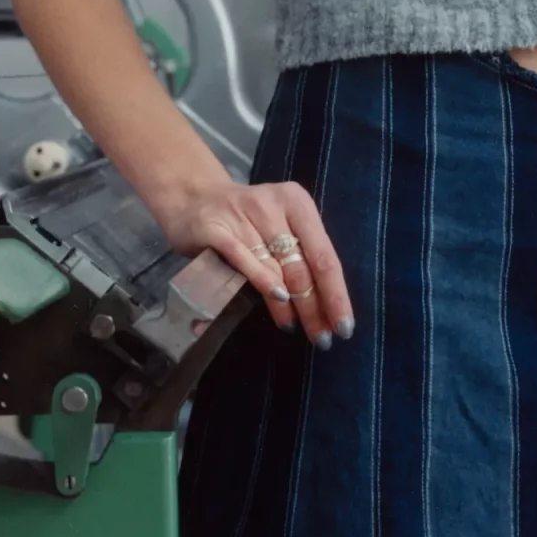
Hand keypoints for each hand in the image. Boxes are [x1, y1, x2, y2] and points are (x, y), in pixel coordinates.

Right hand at [151, 176, 354, 346]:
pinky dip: (262, 282)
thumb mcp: (278, 227)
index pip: (324, 255)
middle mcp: (272, 205)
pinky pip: (243, 260)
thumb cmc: (245, 220)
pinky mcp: (215, 228)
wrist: (191, 198)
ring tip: (297, 328)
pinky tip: (278, 302)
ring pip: (275, 268)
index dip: (336, 294)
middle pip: (302, 265)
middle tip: (322, 338)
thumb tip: (325, 306)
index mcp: (297, 202)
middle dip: (315, 307)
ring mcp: (242, 215)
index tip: (344, 327)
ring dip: (290, 305)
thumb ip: (300, 256)